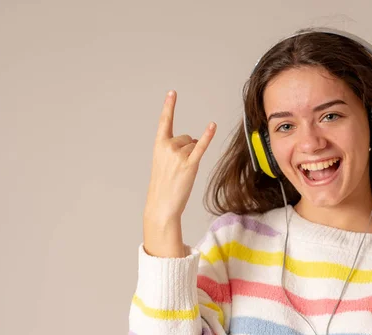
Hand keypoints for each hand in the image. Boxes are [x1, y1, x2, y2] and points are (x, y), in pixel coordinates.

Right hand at [143, 90, 216, 223]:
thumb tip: (193, 140)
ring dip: (192, 158)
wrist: (161, 205)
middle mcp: (167, 147)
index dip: (169, 106)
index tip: (172, 92)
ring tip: (182, 173)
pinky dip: (207, 136)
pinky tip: (212, 126)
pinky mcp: (190, 164)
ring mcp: (178, 155)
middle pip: (186, 138)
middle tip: (177, 169)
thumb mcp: (163, 163)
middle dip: (186, 151)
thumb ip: (175, 148)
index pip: (164, 122)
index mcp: (158, 145)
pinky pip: (201, 147)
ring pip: (194, 146)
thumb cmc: (164, 185)